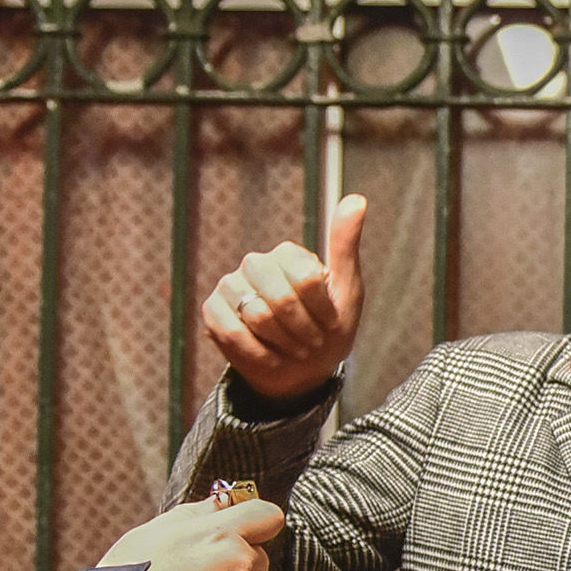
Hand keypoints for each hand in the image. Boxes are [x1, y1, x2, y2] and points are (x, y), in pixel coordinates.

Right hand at [205, 196, 366, 400]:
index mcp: (287, 254)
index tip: (330, 324)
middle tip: (311, 343)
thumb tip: (357, 199)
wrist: (302, 372)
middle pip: (280, 299)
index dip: (322, 312)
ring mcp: (230, 286)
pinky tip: (271, 357)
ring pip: (257, 316)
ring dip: (283, 344)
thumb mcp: (346, 290)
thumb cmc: (328, 329)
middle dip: (302, 330)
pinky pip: (233, 333)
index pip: (307, 279)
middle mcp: (255, 264)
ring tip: (293, 349)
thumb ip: (345, 245)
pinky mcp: (213, 311)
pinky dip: (258, 354)